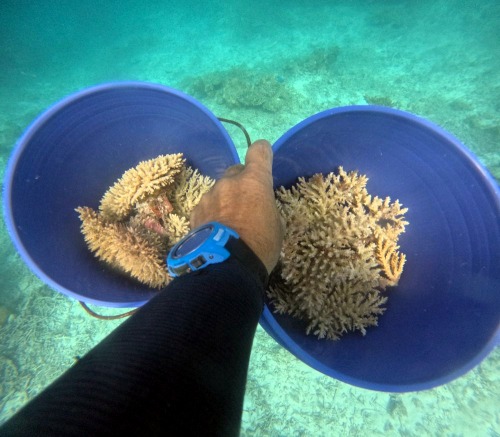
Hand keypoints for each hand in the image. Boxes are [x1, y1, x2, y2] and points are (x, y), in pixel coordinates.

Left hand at [190, 139, 283, 273]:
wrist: (227, 267)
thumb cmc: (260, 246)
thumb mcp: (276, 225)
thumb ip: (266, 206)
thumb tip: (258, 206)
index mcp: (254, 181)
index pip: (259, 151)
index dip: (262, 154)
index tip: (263, 160)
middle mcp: (229, 182)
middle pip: (236, 172)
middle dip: (241, 183)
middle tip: (246, 204)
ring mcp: (209, 196)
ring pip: (220, 191)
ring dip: (224, 200)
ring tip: (228, 224)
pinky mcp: (195, 211)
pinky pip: (207, 206)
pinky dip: (211, 214)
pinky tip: (215, 231)